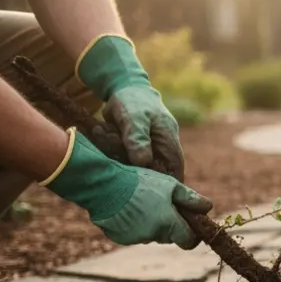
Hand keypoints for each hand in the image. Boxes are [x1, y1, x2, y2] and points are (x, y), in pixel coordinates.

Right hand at [43, 128, 212, 248]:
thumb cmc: (139, 182)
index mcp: (168, 224)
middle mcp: (152, 236)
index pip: (188, 241)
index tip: (190, 225)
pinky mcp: (119, 238)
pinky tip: (127, 208)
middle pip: (169, 236)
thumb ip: (190, 199)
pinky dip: (134, 225)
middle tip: (161, 204)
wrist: (102, 184)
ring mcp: (134, 238)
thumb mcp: (169, 185)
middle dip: (170, 224)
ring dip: (151, 224)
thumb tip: (208, 207)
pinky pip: (133, 234)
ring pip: (151, 235)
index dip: (192, 235)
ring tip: (141, 202)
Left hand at [76, 35, 185, 178]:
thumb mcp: (134, 118)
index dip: (171, 183)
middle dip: (136, 169)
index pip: (175, 167)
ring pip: (136, 166)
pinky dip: (112, 151)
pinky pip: (124, 159)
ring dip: (119, 156)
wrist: (120, 88)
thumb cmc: (132, 101)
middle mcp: (160, 147)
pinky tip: (105, 134)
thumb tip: (143, 162)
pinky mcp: (133, 149)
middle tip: (122, 163)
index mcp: (168, 140)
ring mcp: (147, 148)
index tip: (160, 193)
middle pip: (154, 170)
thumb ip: (137, 139)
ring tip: (108, 136)